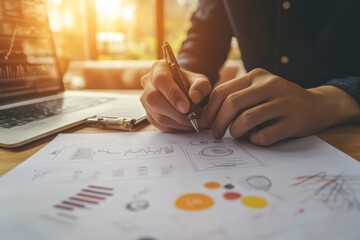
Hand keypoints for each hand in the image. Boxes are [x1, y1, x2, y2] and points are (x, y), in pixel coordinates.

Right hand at [140, 60, 211, 131]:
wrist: (186, 93)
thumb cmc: (191, 85)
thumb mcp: (200, 81)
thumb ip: (201, 86)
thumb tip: (195, 97)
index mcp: (159, 68)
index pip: (161, 80)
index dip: (173, 95)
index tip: (186, 107)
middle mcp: (148, 83)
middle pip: (154, 99)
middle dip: (174, 112)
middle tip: (192, 118)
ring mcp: (145, 99)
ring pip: (156, 115)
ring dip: (177, 122)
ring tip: (193, 121)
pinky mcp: (148, 114)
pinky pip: (159, 125)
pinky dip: (174, 127)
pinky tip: (185, 124)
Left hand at [200, 68, 359, 145]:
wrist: (318, 105)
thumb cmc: (279, 100)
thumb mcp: (259, 89)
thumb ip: (237, 96)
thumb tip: (207, 116)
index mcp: (256, 76)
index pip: (222, 91)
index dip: (209, 110)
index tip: (204, 124)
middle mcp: (270, 85)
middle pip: (231, 104)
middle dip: (218, 123)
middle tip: (217, 135)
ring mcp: (284, 102)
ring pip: (246, 120)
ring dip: (236, 132)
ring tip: (239, 135)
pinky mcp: (294, 121)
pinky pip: (264, 136)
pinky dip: (254, 140)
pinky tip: (257, 138)